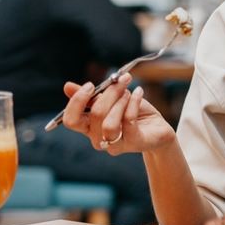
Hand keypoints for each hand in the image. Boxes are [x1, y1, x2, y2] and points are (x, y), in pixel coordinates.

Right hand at [61, 73, 175, 154]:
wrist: (157, 128)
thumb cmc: (133, 113)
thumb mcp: (112, 100)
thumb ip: (92, 96)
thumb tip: (67, 86)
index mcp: (89, 127)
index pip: (70, 120)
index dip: (77, 102)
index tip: (91, 85)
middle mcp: (98, 138)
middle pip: (94, 115)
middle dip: (109, 93)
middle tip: (121, 80)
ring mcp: (115, 144)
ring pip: (109, 123)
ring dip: (120, 101)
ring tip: (129, 92)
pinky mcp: (134, 143)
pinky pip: (129, 121)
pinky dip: (134, 102)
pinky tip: (139, 92)